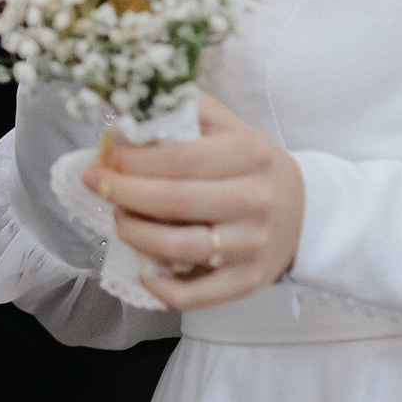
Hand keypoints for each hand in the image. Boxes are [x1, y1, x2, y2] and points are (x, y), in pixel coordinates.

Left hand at [91, 92, 303, 310]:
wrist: (304, 211)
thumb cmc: (250, 165)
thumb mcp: (228, 126)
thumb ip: (183, 110)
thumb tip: (128, 108)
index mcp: (249, 153)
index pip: (181, 158)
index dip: (134, 159)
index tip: (104, 156)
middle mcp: (255, 200)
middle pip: (175, 201)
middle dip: (124, 192)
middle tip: (96, 183)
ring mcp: (252, 245)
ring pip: (181, 247)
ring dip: (135, 233)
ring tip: (118, 219)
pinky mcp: (249, 281)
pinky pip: (199, 294)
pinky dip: (164, 288)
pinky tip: (144, 269)